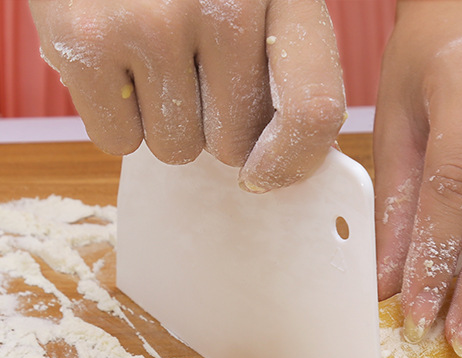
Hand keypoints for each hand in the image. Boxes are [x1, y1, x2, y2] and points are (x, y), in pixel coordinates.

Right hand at [28, 0, 345, 190]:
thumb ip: (284, 59)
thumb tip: (282, 163)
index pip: (313, 110)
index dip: (293, 160)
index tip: (264, 173)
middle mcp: (225, 4)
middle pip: (235, 143)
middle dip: (212, 124)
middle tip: (188, 70)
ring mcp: (152, 21)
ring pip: (177, 148)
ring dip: (163, 121)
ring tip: (148, 55)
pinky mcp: (85, 39)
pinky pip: (119, 141)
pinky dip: (116, 118)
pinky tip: (114, 62)